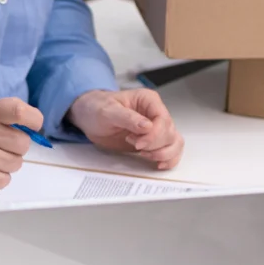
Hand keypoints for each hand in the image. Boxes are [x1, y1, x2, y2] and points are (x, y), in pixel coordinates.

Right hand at [0, 98, 42, 192]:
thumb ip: (4, 114)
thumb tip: (34, 126)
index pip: (19, 111)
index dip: (34, 119)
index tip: (32, 126)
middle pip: (24, 143)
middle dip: (17, 146)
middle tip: (3, 146)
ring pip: (17, 163)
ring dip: (8, 162)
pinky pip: (6, 179)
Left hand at [68, 89, 183, 169]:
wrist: (89, 117)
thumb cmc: (97, 108)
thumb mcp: (107, 111)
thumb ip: (127, 118)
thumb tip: (147, 126)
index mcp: (148, 100)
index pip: (163, 119)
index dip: (154, 135)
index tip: (138, 144)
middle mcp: (155, 113)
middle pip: (170, 133)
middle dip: (155, 145)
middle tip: (135, 146)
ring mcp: (156, 129)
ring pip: (174, 143)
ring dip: (163, 154)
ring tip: (143, 155)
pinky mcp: (152, 142)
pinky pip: (170, 151)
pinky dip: (168, 159)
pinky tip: (158, 164)